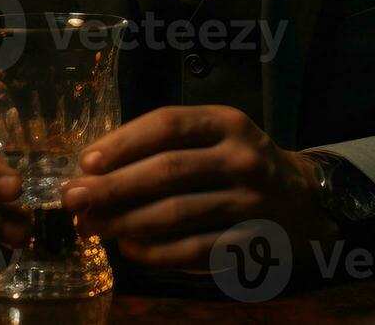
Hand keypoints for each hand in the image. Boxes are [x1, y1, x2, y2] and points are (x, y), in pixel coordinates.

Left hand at [60, 105, 336, 268]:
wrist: (302, 200)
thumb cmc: (238, 163)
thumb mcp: (213, 137)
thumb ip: (162, 146)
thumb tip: (93, 170)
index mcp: (227, 122)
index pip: (167, 124)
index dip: (122, 142)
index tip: (85, 162)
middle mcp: (242, 157)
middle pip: (166, 170)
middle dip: (111, 186)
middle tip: (72, 199)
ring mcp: (249, 201)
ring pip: (175, 213)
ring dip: (124, 222)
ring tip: (90, 227)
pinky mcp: (251, 241)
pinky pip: (193, 250)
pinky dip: (155, 252)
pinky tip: (128, 249)